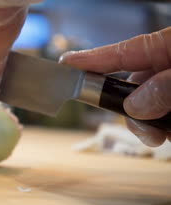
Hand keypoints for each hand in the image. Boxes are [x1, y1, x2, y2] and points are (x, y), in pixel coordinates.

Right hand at [60, 27, 170, 146]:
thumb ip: (165, 86)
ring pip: (145, 110)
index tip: (66, 64)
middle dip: (128, 110)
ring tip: (165, 135)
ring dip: (148, 127)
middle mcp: (167, 68)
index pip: (124, 52)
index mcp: (170, 47)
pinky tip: (170, 133)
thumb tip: (133, 106)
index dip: (92, 59)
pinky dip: (164, 130)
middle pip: (131, 88)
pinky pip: (161, 121)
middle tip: (142, 127)